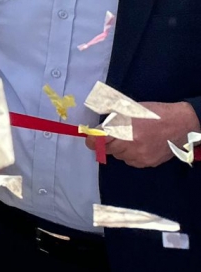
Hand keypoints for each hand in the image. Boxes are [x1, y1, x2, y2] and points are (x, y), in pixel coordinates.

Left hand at [85, 101, 200, 168]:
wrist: (181, 125)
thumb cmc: (153, 113)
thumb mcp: (128, 109)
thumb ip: (110, 118)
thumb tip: (96, 127)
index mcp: (123, 129)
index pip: (98, 141)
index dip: (91, 139)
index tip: (91, 137)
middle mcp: (129, 145)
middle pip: (107, 150)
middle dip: (106, 143)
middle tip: (113, 136)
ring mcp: (139, 156)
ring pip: (119, 156)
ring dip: (119, 149)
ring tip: (130, 139)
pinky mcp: (147, 163)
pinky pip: (131, 161)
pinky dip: (131, 155)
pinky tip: (139, 146)